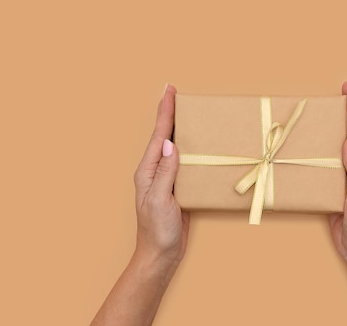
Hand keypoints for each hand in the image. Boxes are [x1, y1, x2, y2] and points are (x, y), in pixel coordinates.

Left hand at [133, 84, 188, 267]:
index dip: (165, 111)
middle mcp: (156, 170)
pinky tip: (198, 144)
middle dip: (170, 113)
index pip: (158, 135)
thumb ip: (165, 172)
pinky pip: (185, 162)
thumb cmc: (156, 230)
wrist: (161, 255)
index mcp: (148, 170)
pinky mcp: (178, 187)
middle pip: (164, 135)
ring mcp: (167, 178)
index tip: (169, 90)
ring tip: (188, 110)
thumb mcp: (159, 200)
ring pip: (175, 146)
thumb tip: (169, 144)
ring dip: (181, 128)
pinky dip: (192, 148)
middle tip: (175, 91)